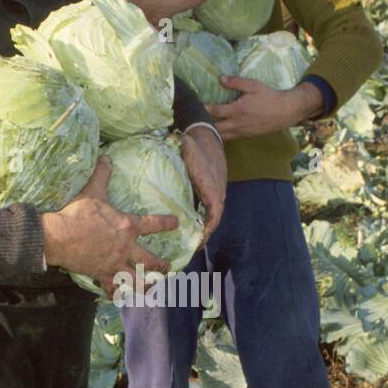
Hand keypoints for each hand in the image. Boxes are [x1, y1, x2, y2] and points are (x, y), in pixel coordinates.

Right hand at [41, 156, 177, 295]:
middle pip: (149, 260)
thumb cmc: (77, 213)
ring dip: (145, 285)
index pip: (153, 224)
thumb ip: (102, 175)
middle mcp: (125, 248)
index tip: (176, 223)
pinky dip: (115, 294)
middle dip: (161, 265)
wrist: (59, 236)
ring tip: (152, 289)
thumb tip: (106, 157)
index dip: (167, 223)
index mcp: (127, 226)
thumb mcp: (92, 191)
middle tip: (168, 268)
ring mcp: (114, 263)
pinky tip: (118, 298)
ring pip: (136, 279)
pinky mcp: (101, 274)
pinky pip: (111, 287)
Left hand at [181, 127, 226, 242]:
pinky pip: (209, 211)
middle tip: (192, 248)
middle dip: (205, 234)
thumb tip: (170, 139)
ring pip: (212, 216)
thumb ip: (179, 143)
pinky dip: (203, 222)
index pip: (215, 210)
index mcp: (211, 185)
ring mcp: (215, 193)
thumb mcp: (187, 144)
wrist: (208, 139)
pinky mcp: (210, 193)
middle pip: (214, 218)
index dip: (209, 226)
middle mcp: (216, 192)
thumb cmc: (196, 145)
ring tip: (192, 244)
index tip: (200, 239)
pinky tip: (192, 229)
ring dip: (204, 229)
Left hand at [207, 77, 322, 141]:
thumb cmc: (269, 97)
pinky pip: (230, 139)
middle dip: (205, 124)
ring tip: (205, 126)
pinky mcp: (246, 136)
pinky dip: (222, 136)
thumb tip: (219, 78)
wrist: (285, 112)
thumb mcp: (253, 85)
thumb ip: (236, 82)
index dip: (205, 108)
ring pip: (221, 137)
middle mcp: (237, 124)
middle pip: (215, 128)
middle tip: (198, 118)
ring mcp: (242, 132)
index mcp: (237, 110)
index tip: (199, 103)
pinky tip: (218, 131)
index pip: (214, 111)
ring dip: (212, 132)